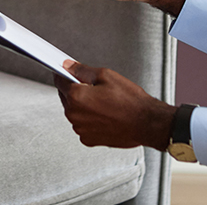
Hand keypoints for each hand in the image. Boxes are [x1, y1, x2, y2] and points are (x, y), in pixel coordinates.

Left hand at [54, 61, 174, 150]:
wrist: (146, 123)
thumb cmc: (130, 101)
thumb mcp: (106, 76)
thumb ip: (82, 70)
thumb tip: (68, 66)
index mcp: (76, 96)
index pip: (59, 81)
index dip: (64, 74)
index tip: (66, 72)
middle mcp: (74, 115)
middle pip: (65, 97)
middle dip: (75, 90)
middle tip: (94, 88)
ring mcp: (80, 129)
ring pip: (74, 112)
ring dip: (82, 106)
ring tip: (103, 102)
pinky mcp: (88, 140)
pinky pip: (82, 125)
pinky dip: (89, 120)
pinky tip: (104, 115)